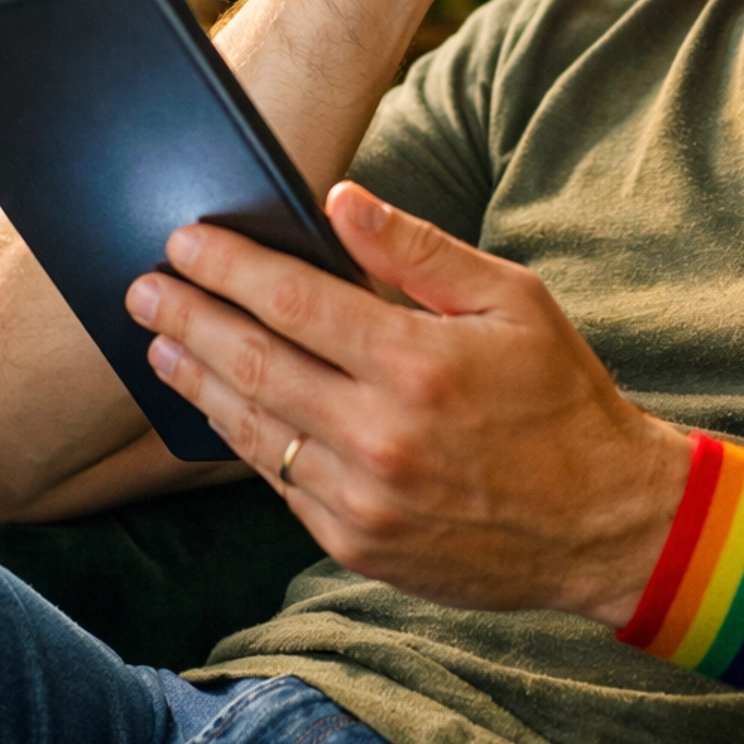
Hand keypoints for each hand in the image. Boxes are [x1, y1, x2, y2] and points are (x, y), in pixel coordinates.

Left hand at [126, 183, 690, 622]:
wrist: (602, 522)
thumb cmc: (561, 397)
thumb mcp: (513, 300)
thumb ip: (419, 251)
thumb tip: (341, 200)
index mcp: (419, 363)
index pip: (294, 301)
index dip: (229, 267)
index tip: (185, 241)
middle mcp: (382, 434)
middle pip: (254, 363)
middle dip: (189, 318)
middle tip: (142, 289)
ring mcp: (364, 498)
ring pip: (254, 430)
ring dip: (198, 381)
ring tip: (160, 345)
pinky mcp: (357, 543)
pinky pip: (281, 483)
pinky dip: (242, 439)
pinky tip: (220, 407)